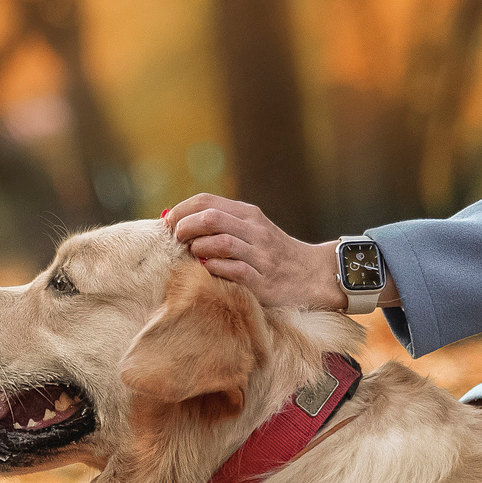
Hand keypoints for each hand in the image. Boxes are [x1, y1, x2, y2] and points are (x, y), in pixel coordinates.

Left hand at [162, 195, 344, 311]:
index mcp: (249, 214)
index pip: (207, 201)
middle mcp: (256, 231)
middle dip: (185, 228)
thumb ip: (222, 223)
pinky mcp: (263, 282)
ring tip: (194, 256)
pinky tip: (209, 272)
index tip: (168, 223)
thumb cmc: (273, 253)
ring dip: (199, 249)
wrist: (313, 275)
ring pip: (220, 243)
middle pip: (210, 218)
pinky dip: (214, 270)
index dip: (181, 210)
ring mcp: (261, 256)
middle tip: (177, 240)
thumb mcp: (253, 229)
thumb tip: (176, 222)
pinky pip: (232, 270)